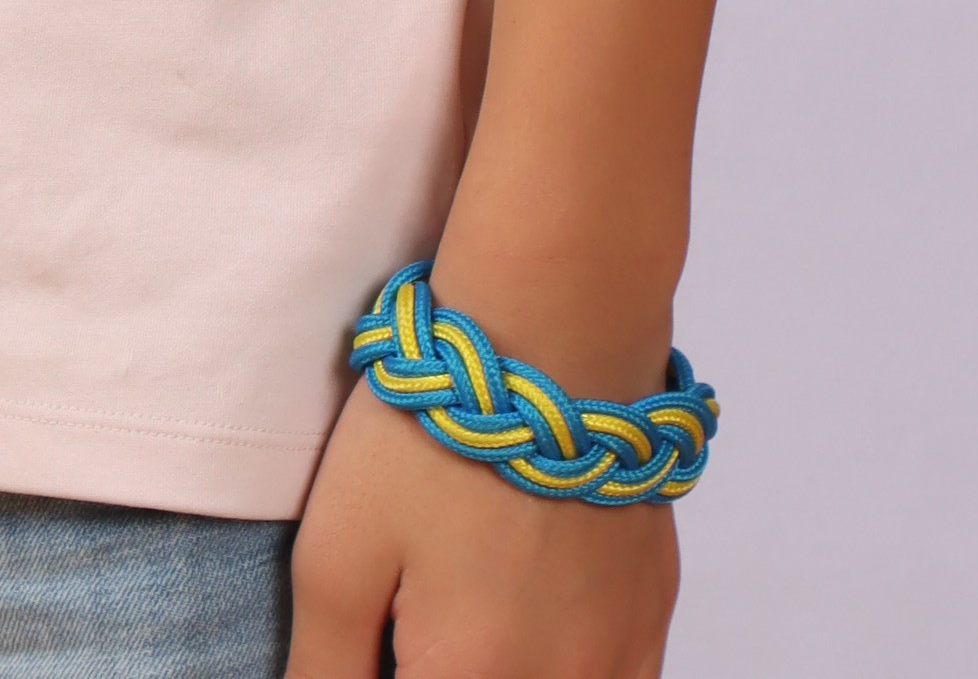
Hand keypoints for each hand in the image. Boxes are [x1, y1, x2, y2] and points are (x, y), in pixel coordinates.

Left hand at [286, 378, 678, 678]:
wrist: (553, 332)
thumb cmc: (433, 436)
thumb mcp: (337, 553)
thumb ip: (326, 670)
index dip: (380, 673)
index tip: (376, 636)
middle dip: (439, 666)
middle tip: (411, 615)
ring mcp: (618, 659)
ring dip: (497, 670)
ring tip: (463, 608)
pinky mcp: (651, 617)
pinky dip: (567, 672)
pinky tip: (529, 624)